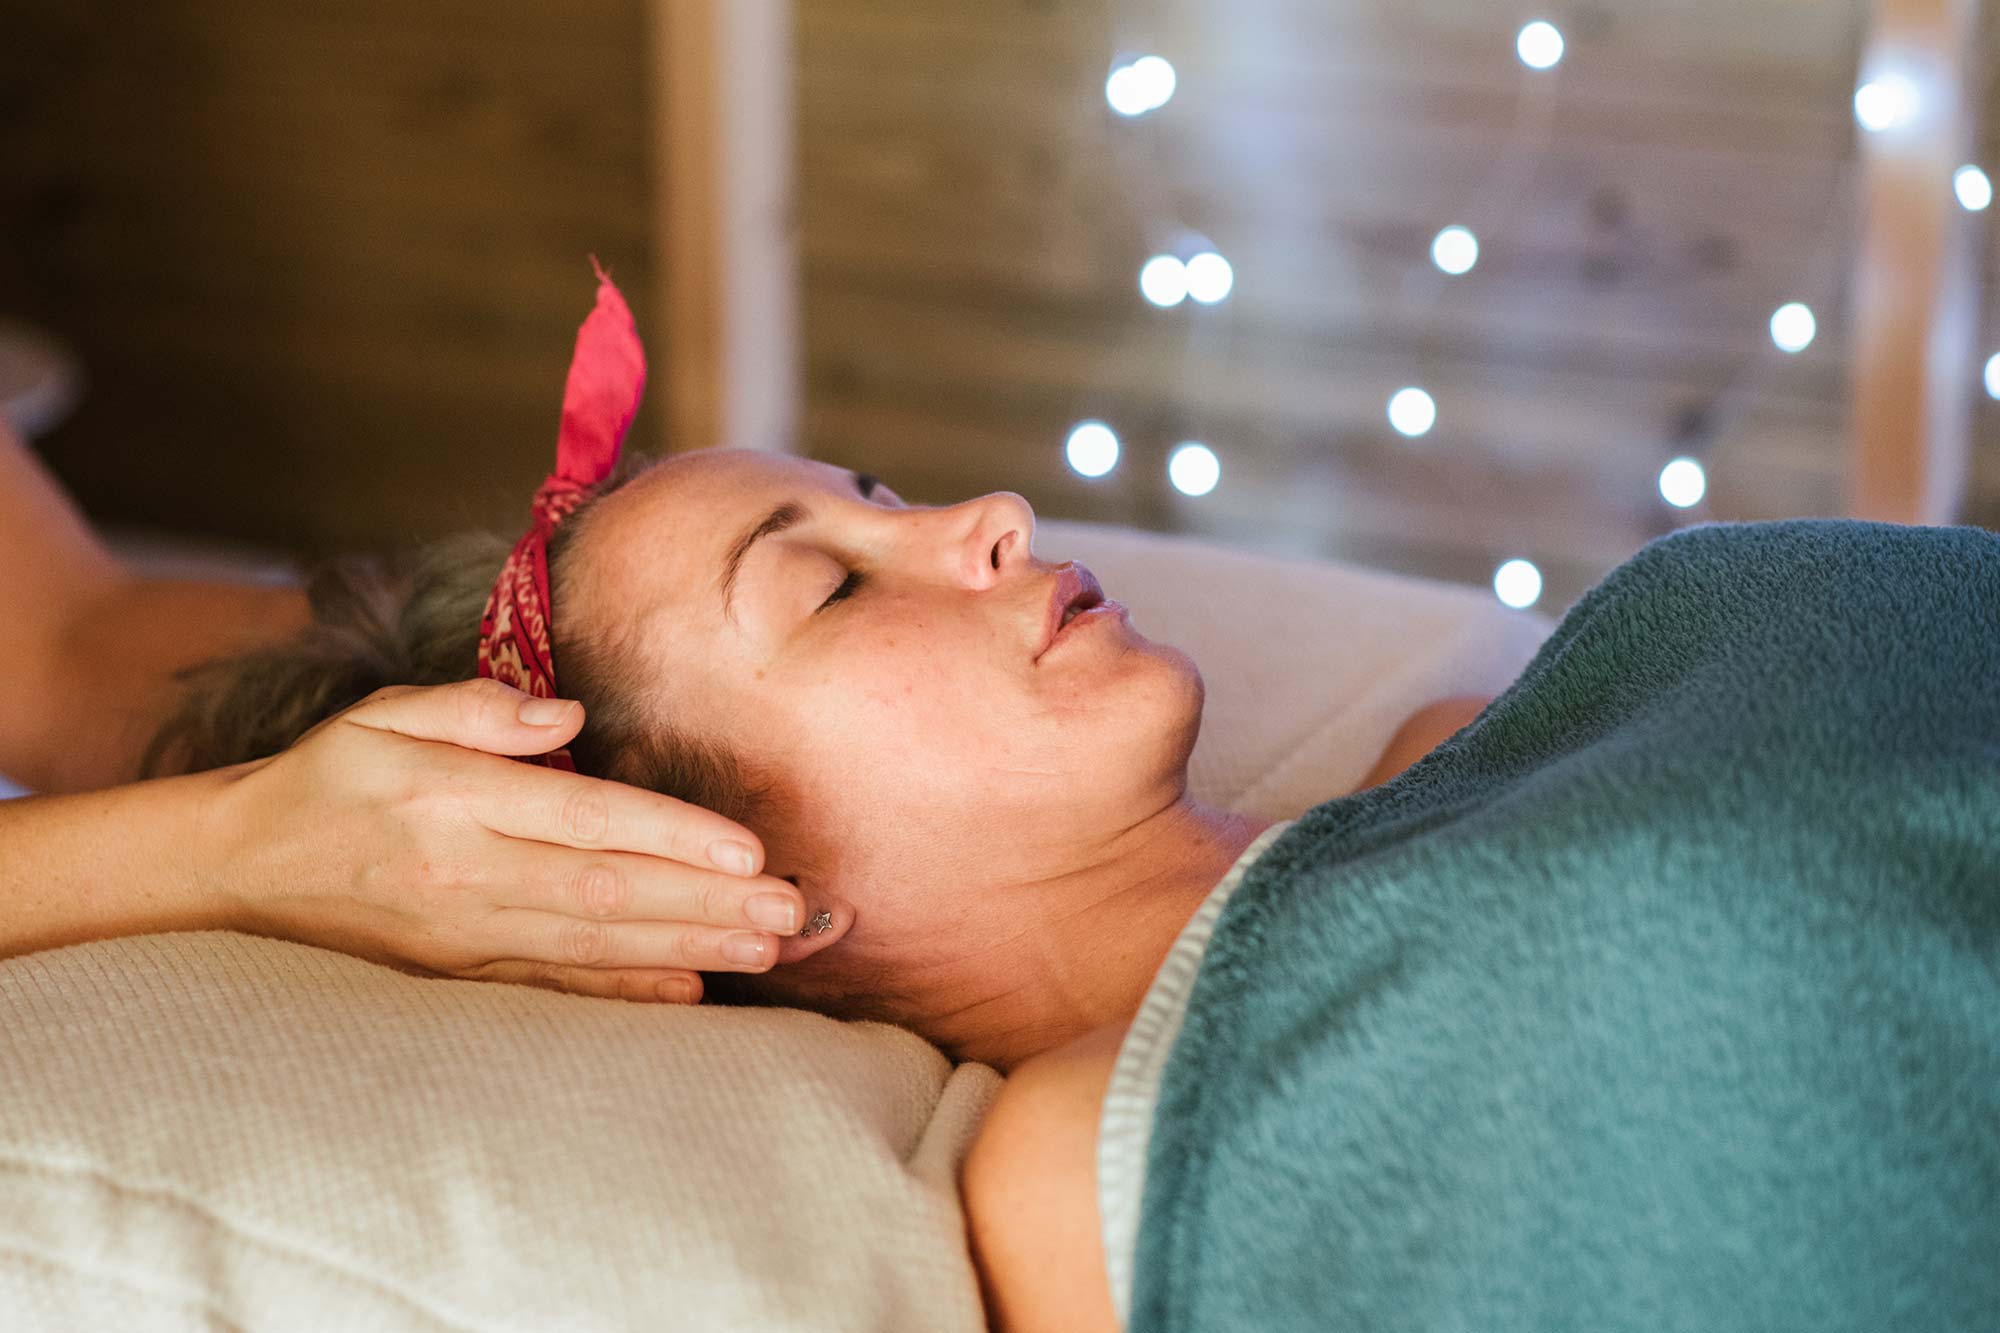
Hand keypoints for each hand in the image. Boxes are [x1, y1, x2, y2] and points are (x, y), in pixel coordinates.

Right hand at [200, 677, 803, 1002]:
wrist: (239, 871)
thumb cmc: (329, 779)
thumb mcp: (380, 715)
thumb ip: (475, 710)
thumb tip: (566, 715)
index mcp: (451, 800)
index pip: (584, 819)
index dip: (672, 835)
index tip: (748, 849)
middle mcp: (463, 875)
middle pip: (606, 892)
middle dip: (706, 903)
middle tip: (791, 911)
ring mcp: (461, 938)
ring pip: (592, 945)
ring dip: (685, 947)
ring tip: (766, 949)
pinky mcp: (455, 977)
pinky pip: (551, 990)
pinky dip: (620, 994)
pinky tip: (687, 993)